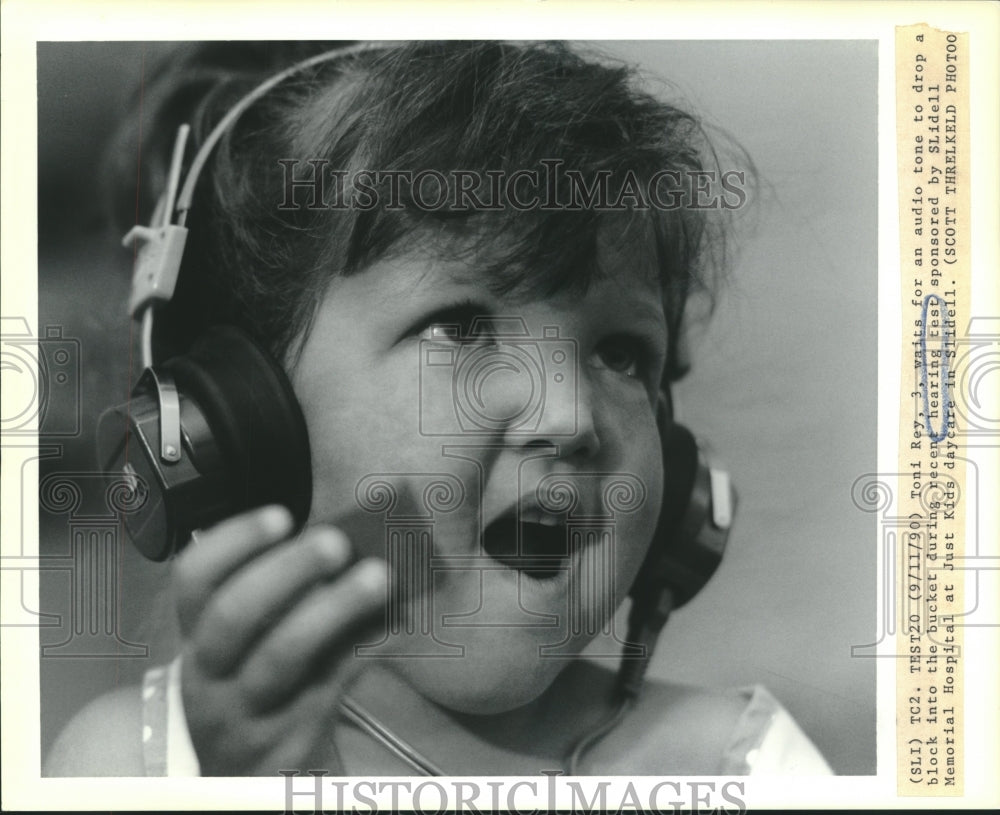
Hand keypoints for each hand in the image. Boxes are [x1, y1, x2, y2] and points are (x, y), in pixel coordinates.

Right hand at [172, 505, 385, 775]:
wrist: (245, 776)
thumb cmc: (256, 686)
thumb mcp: (249, 647)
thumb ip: (285, 597)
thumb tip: (351, 543)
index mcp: (197, 635)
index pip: (194, 580)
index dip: (232, 541)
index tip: (282, 515)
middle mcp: (210, 673)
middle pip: (233, 616)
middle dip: (286, 570)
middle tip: (335, 540)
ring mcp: (247, 710)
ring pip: (282, 657)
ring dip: (333, 609)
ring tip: (378, 576)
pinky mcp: (291, 736)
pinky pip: (331, 683)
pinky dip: (365, 645)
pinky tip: (394, 620)